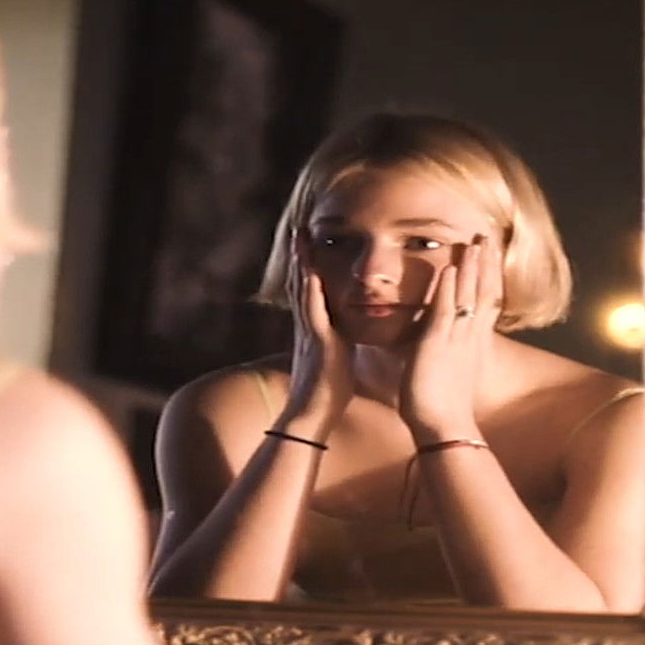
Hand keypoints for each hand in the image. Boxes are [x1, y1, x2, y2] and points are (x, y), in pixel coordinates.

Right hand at [277, 229, 353, 439]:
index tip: (308, 245)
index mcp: (314, 330)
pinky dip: (310, 288)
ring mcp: (310, 332)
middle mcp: (308, 326)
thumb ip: (338, 345)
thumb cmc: (327, 394)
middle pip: (302, 282)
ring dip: (301, 262)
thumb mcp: (336, 362)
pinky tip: (310, 271)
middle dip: (300, 255)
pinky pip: (312, 310)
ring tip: (301, 238)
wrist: (313, 415)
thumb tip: (345, 339)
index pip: (309, 291)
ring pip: (303, 289)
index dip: (307, 267)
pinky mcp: (318, 341)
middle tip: (299, 229)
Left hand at [400, 234, 502, 443]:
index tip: (490, 255)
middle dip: (486, 263)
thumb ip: (448, 352)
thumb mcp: (450, 371)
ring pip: (469, 295)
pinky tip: (452, 268)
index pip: (486, 302)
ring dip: (472, 266)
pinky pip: (446, 310)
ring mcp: (456, 339)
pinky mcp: (438, 344)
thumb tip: (443, 344)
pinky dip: (450, 288)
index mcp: (473, 343)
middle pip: (484, 292)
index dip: (489, 277)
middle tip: (487, 236)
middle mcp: (470, 337)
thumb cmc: (442, 405)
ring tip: (475, 241)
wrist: (444, 427)